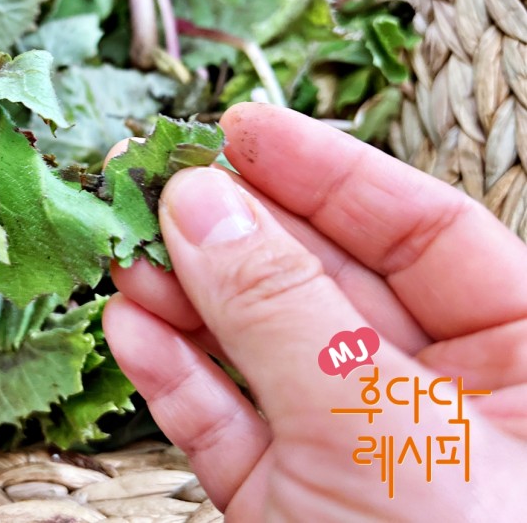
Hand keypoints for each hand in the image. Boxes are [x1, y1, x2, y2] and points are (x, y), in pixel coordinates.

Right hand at [104, 103, 526, 518]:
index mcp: (519, 368)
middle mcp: (436, 403)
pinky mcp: (287, 506)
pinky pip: (226, 427)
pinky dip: (175, 378)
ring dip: (187, 300)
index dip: (329, 172)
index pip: (424, 234)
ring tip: (127, 251)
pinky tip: (132, 327)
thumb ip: (284, 309)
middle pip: (324, 282)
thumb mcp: (379, 424)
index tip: (240, 130)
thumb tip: (201, 204)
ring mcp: (354, 456)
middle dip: (235, 230)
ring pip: (261, 352)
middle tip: (156, 183)